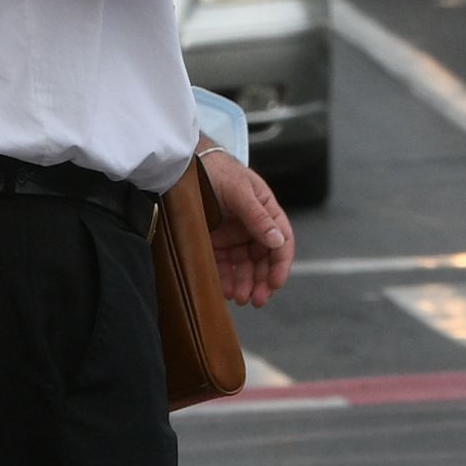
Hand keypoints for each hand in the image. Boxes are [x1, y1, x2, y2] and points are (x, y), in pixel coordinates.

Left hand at [195, 144, 292, 307]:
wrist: (184, 165)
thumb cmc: (216, 170)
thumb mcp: (239, 191)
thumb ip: (258, 216)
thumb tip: (277, 241)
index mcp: (266, 211)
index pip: (281, 241)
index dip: (280, 264)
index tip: (274, 283)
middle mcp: (253, 226)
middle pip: (263, 259)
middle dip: (261, 281)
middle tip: (256, 300)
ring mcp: (233, 235)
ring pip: (244, 266)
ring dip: (244, 283)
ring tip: (239, 298)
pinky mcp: (214, 241)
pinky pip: (223, 265)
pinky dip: (225, 279)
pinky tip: (225, 290)